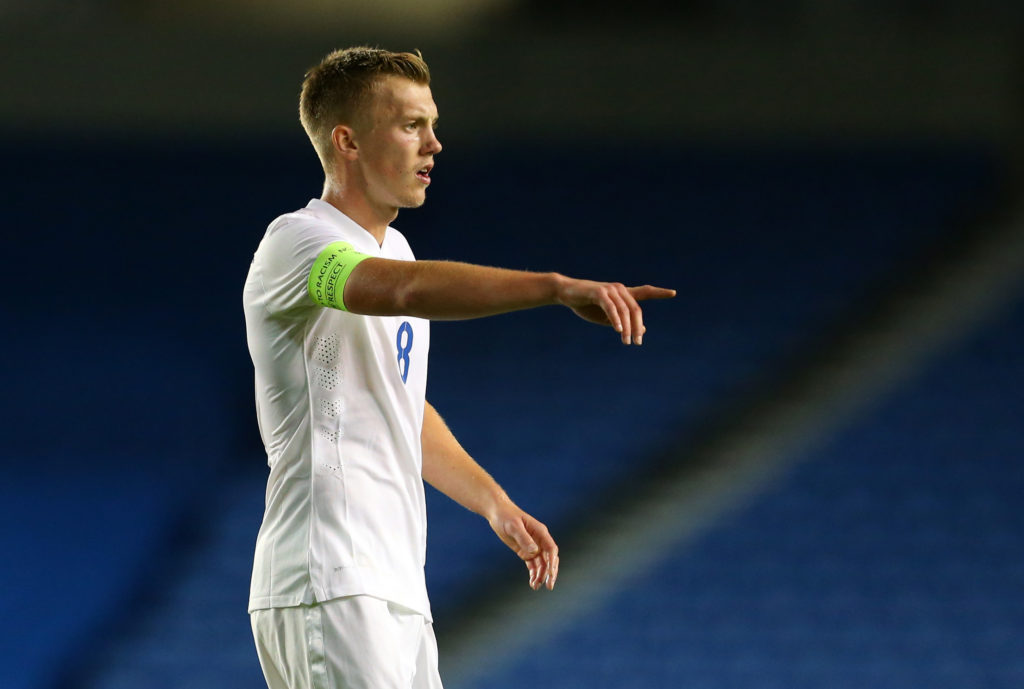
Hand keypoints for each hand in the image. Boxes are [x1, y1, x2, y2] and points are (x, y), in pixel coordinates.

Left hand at [488, 501, 558, 590]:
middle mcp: (539, 540)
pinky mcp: (525, 551)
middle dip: (550, 572)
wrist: (497, 513)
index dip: (552, 562)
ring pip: (541, 564)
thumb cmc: (506, 516)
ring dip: (540, 575)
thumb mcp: (514, 526)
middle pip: (549, 559)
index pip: (551, 549)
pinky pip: (532, 564)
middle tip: (549, 586)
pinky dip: (533, 573)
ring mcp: (533, 546)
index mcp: (540, 532)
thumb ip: (524, 538)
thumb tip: (534, 551)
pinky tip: (532, 583)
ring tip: (535, 587)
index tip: (550, 573)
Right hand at [555, 277, 675, 344]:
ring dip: (626, 328)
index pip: (645, 292)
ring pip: (624, 310)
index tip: (673, 293)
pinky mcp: (599, 292)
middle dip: (637, 327)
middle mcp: (620, 290)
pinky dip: (616, 319)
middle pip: (636, 309)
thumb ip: (625, 323)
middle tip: (637, 343)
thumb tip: (643, 330)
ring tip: (627, 342)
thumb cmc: (588, 306)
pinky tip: (619, 330)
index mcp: (624, 294)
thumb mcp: (608, 318)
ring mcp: (610, 290)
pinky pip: (611, 307)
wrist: (566, 294)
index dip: (659, 293)